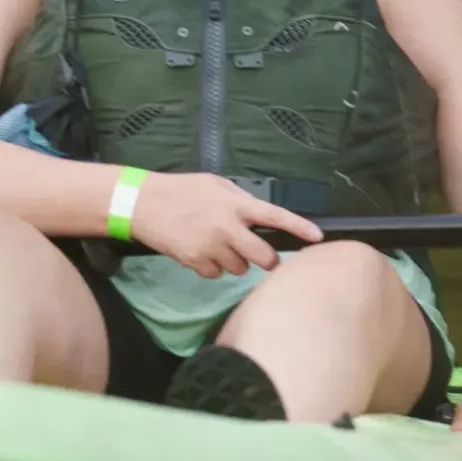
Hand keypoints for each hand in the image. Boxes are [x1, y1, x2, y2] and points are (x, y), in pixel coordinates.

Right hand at [129, 172, 323, 277]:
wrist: (142, 204)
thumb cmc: (182, 190)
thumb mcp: (216, 185)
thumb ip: (240, 201)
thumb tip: (259, 216)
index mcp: (237, 205)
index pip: (275, 216)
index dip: (299, 227)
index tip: (318, 238)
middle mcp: (228, 228)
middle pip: (263, 258)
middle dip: (266, 260)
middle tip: (260, 256)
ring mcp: (211, 248)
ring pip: (239, 269)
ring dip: (235, 262)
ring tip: (217, 245)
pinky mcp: (195, 262)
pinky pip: (215, 274)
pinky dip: (212, 268)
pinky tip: (201, 253)